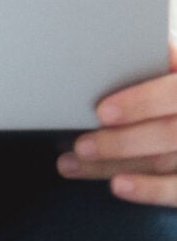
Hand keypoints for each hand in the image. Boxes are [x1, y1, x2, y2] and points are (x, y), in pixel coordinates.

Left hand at [57, 40, 176, 206]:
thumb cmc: (167, 84)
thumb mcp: (169, 64)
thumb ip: (149, 59)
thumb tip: (103, 50)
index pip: (173, 93)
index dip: (140, 103)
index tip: (103, 111)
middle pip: (167, 134)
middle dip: (121, 142)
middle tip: (81, 145)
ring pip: (163, 162)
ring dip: (115, 166)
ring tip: (74, 163)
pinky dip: (148, 190)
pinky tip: (117, 186)